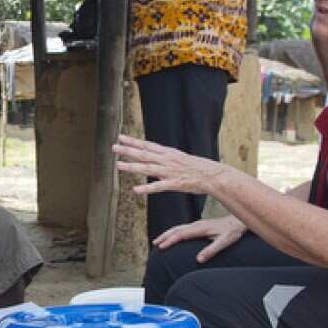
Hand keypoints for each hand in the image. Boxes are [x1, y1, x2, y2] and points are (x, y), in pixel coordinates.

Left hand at [113, 134, 231, 195]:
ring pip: (148, 169)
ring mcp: (170, 171)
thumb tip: (154, 156)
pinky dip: (147, 188)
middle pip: (144, 154)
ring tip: (118, 165)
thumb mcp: (180, 158)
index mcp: (169, 153)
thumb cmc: (197, 168)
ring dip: (132, 167)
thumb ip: (165, 158)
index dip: (133, 141)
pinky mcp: (175, 183)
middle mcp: (167, 160)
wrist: (214, 175)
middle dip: (128, 150)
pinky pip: (158, 186)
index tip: (121, 137)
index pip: (147, 145)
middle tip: (114, 147)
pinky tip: (135, 190)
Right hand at [154, 216, 246, 262]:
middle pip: (176, 229)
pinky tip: (172, 236)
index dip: (170, 241)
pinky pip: (182, 228)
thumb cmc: (233, 231)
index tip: (161, 247)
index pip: (181, 234)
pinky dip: (174, 232)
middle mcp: (197, 225)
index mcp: (201, 228)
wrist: (238, 221)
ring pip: (178, 228)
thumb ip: (211, 250)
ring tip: (158, 241)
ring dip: (167, 234)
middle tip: (154, 244)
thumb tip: (198, 259)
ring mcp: (197, 224)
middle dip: (164, 236)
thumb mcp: (225, 242)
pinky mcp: (199, 225)